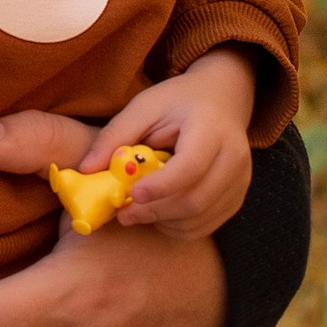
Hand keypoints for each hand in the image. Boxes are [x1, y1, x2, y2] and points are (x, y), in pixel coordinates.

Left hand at [94, 47, 259, 240]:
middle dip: (155, 212)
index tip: (130, 195)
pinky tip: (159, 212)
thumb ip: (115, 136)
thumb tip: (85, 169)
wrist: (222, 99)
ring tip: (137, 212)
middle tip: (123, 214)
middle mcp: (233, 157)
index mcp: (211, 129)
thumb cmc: (178, 102)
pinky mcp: (237, 197)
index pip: (190, 167)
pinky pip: (207, 225)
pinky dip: (178, 227)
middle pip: (196, 200)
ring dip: (164, 222)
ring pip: (201, 218)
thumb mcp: (143, 107)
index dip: (160, 187)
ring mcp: (241, 180)